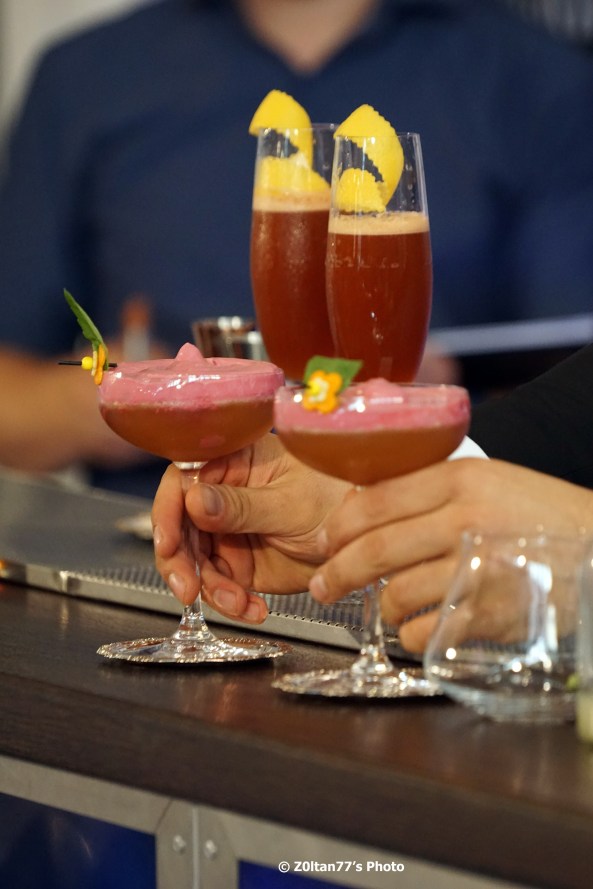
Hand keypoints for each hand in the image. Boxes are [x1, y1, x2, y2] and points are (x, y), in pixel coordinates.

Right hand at [152, 433, 347, 622]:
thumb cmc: (338, 498)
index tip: (166, 542)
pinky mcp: (238, 563)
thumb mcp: (289, 504)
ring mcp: (228, 531)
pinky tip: (252, 608)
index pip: (183, 480)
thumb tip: (193, 500)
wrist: (365, 540)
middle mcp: (223, 494)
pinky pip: (218, 586)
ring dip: (210, 588)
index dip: (167, 510)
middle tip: (190, 589)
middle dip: (180, 561)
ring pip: (194, 561)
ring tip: (239, 602)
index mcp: (234, 462)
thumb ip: (241, 506)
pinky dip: (230, 602)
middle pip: (178, 525)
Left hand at [308, 458, 592, 652]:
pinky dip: (411, 636)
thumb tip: (362, 505)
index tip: (321, 542)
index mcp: (462, 478)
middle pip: (376, 549)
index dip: (337, 525)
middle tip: (321, 587)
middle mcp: (466, 520)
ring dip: (382, 607)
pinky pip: (425, 634)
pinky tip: (420, 629)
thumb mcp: (491, 481)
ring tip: (390, 606)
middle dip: (336, 572)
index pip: (376, 500)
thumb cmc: (541, 517)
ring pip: (397, 595)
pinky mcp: (492, 614)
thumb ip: (432, 489)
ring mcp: (478, 569)